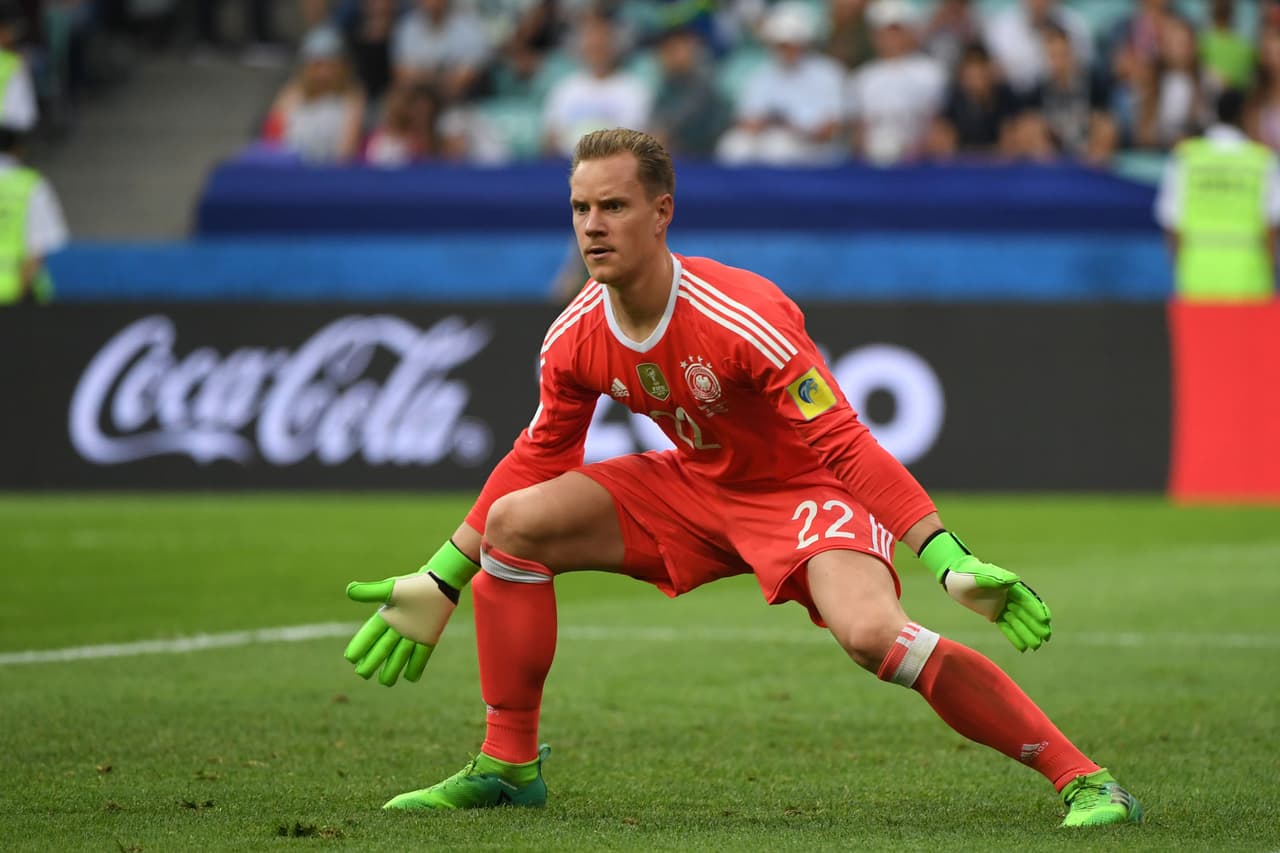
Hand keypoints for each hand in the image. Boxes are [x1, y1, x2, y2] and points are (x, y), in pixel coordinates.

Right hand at [344, 570, 456, 685]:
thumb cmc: (415, 584)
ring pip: (400, 656)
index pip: (370, 635)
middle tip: (362, 674)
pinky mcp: (428, 638)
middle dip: (372, 662)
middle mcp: (398, 628)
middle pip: (382, 649)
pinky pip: (421, 656)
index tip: (350, 658)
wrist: (440, 583)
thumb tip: (349, 591)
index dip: (360, 646)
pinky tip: (411, 678)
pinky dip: (416, 666)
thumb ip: (371, 592)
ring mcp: (413, 634)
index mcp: (387, 617)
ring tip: (385, 682)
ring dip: (392, 669)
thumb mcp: (391, 588)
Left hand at [919, 532, 1051, 651]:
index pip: (1027, 600)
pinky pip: (1006, 627)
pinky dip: (1014, 637)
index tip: (1045, 621)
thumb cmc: (968, 573)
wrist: (955, 579)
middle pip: (1026, 614)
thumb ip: (996, 577)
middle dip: (1036, 625)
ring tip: (1036, 647)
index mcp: (1010, 586)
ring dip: (1027, 634)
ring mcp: (1002, 606)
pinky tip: (1023, 648)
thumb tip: (1014, 580)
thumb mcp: (980, 575)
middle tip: (1045, 638)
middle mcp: (1009, 597)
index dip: (1036, 610)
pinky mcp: (994, 614)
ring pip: (1018, 622)